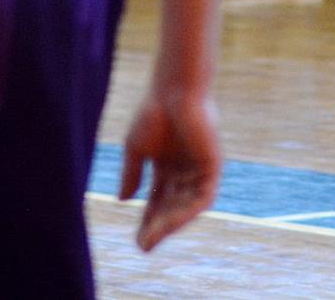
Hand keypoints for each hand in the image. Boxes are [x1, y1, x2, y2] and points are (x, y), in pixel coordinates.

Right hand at [118, 89, 221, 251]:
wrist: (174, 90)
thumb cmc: (154, 111)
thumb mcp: (135, 148)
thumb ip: (131, 174)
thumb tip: (122, 200)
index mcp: (167, 165)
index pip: (158, 200)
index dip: (148, 220)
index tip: (137, 240)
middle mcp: (185, 169)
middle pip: (172, 206)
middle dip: (158, 226)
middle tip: (144, 245)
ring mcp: (200, 168)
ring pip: (187, 205)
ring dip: (170, 223)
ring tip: (154, 238)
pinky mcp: (212, 165)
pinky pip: (202, 197)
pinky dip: (188, 211)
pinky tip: (170, 223)